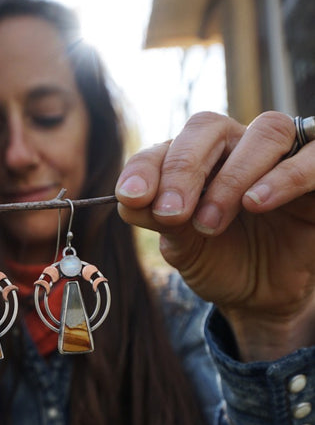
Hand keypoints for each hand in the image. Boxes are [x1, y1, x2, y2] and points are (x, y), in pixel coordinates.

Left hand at [116, 111, 314, 360]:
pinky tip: (257, 202)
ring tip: (210, 222)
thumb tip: (128, 198)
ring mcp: (282, 156)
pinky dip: (286, 175)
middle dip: (184, 168)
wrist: (261, 297)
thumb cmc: (220, 262)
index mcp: (197, 160)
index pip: (167, 146)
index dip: (146, 166)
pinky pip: (314, 156)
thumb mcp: (183, 247)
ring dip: (232, 176)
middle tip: (171, 211)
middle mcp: (238, 147)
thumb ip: (158, 219)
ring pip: (266, 131)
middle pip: (210, 127)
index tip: (131, 196)